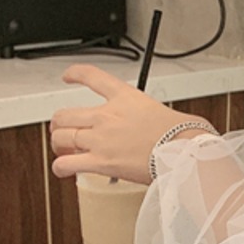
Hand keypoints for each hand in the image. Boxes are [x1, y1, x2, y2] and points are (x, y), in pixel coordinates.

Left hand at [48, 64, 213, 183]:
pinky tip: (62, 169)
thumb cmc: (183, 135)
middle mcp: (106, 116)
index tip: (68, 76)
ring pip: (60, 137)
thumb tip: (169, 124)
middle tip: (63, 131)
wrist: (185, 152)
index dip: (75, 74)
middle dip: (60, 124)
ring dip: (58, 145)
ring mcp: (101, 139)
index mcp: (125, 98)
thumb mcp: (167, 111)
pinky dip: (60, 167)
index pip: (91, 76)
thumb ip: (156, 115)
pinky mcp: (100, 162)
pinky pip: (66, 164)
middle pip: (65, 114)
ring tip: (62, 151)